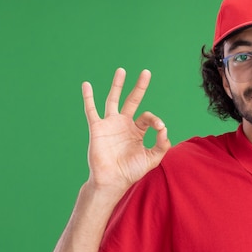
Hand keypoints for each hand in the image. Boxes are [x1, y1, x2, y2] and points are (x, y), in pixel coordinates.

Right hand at [82, 68, 170, 193]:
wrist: (112, 181)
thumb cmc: (131, 171)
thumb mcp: (152, 158)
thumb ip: (162, 144)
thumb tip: (164, 128)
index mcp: (137, 131)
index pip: (148, 117)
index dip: (156, 120)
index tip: (159, 127)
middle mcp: (124, 125)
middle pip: (132, 100)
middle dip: (139, 87)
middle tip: (146, 72)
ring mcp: (110, 124)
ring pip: (113, 100)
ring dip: (117, 85)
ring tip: (121, 70)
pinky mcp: (98, 128)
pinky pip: (91, 110)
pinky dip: (88, 97)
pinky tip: (86, 84)